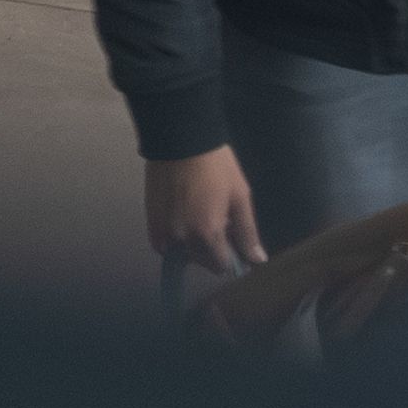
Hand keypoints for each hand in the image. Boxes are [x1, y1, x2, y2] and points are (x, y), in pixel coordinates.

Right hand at [150, 148, 267, 277]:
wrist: (181, 142)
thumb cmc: (217, 167)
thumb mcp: (240, 196)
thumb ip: (247, 232)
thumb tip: (257, 260)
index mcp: (207, 234)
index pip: (221, 265)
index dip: (232, 257)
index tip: (236, 244)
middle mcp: (181, 240)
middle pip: (201, 261)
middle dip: (213, 250)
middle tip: (221, 223)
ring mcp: (162, 233)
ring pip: (182, 254)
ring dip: (193, 246)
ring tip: (202, 218)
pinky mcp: (150, 224)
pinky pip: (163, 245)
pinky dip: (175, 241)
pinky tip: (186, 220)